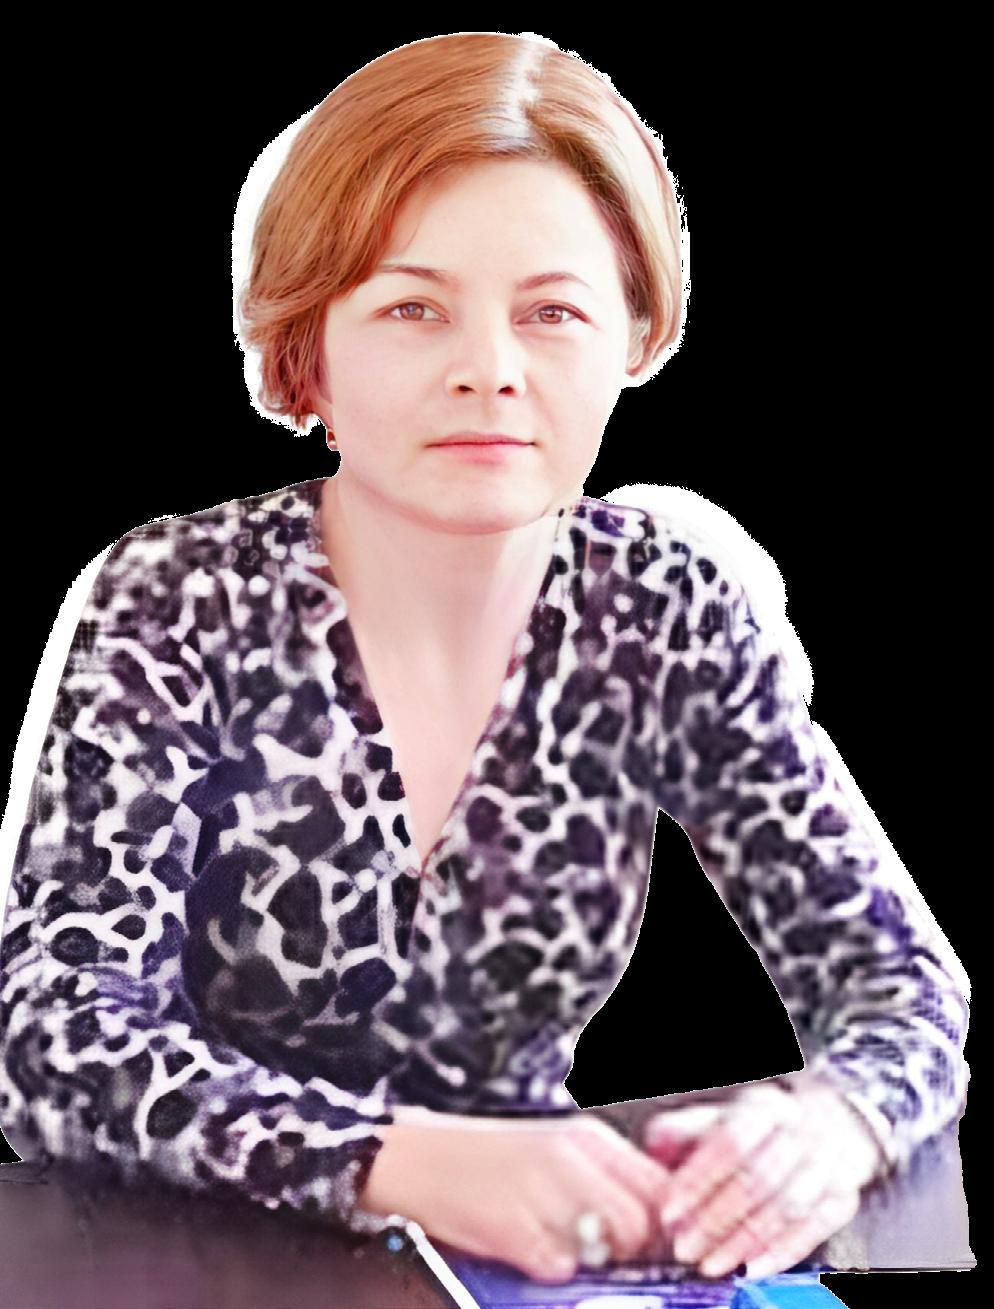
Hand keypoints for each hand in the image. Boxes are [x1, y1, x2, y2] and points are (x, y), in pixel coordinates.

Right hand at [358, 1107, 674, 1283]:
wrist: (413, 1158)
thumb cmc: (482, 1160)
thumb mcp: (554, 1152)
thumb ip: (602, 1179)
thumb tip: (653, 1220)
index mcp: (586, 1138)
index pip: (659, 1184)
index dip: (667, 1223)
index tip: (661, 1245)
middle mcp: (570, 1157)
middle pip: (641, 1219)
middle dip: (635, 1251)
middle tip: (609, 1258)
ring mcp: (541, 1190)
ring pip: (607, 1244)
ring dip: (596, 1262)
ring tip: (565, 1254)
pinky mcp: (513, 1226)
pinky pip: (559, 1266)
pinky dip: (552, 1271)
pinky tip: (530, 1254)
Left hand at [642, 1076, 883, 1280]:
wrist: (827, 1128)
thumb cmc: (760, 1132)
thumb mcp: (718, 1119)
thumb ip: (682, 1132)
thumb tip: (656, 1146)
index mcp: (763, 1107)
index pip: (729, 1142)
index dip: (697, 1180)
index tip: (670, 1212)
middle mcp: (800, 1131)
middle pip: (758, 1178)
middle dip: (716, 1219)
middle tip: (685, 1247)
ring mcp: (828, 1164)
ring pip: (788, 1206)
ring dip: (745, 1242)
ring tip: (712, 1264)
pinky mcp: (844, 1197)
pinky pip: (816, 1228)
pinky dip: (783, 1252)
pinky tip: (754, 1269)